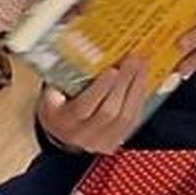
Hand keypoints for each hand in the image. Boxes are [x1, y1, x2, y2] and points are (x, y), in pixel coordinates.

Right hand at [36, 56, 150, 155]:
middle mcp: (81, 135)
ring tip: (142, 66)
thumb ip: (64, 77)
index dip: (100, 89)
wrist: (60, 131)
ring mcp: (99, 142)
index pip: (83, 107)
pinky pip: (132, 122)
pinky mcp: (114, 143)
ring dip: (137, 89)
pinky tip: (142, 82)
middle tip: (133, 60)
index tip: (112, 69)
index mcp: (62, 120)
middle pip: (108, 111)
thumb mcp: (53, 91)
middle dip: (124, 83)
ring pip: (125, 118)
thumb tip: (85, 51)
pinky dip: (139, 100)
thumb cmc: (57, 104)